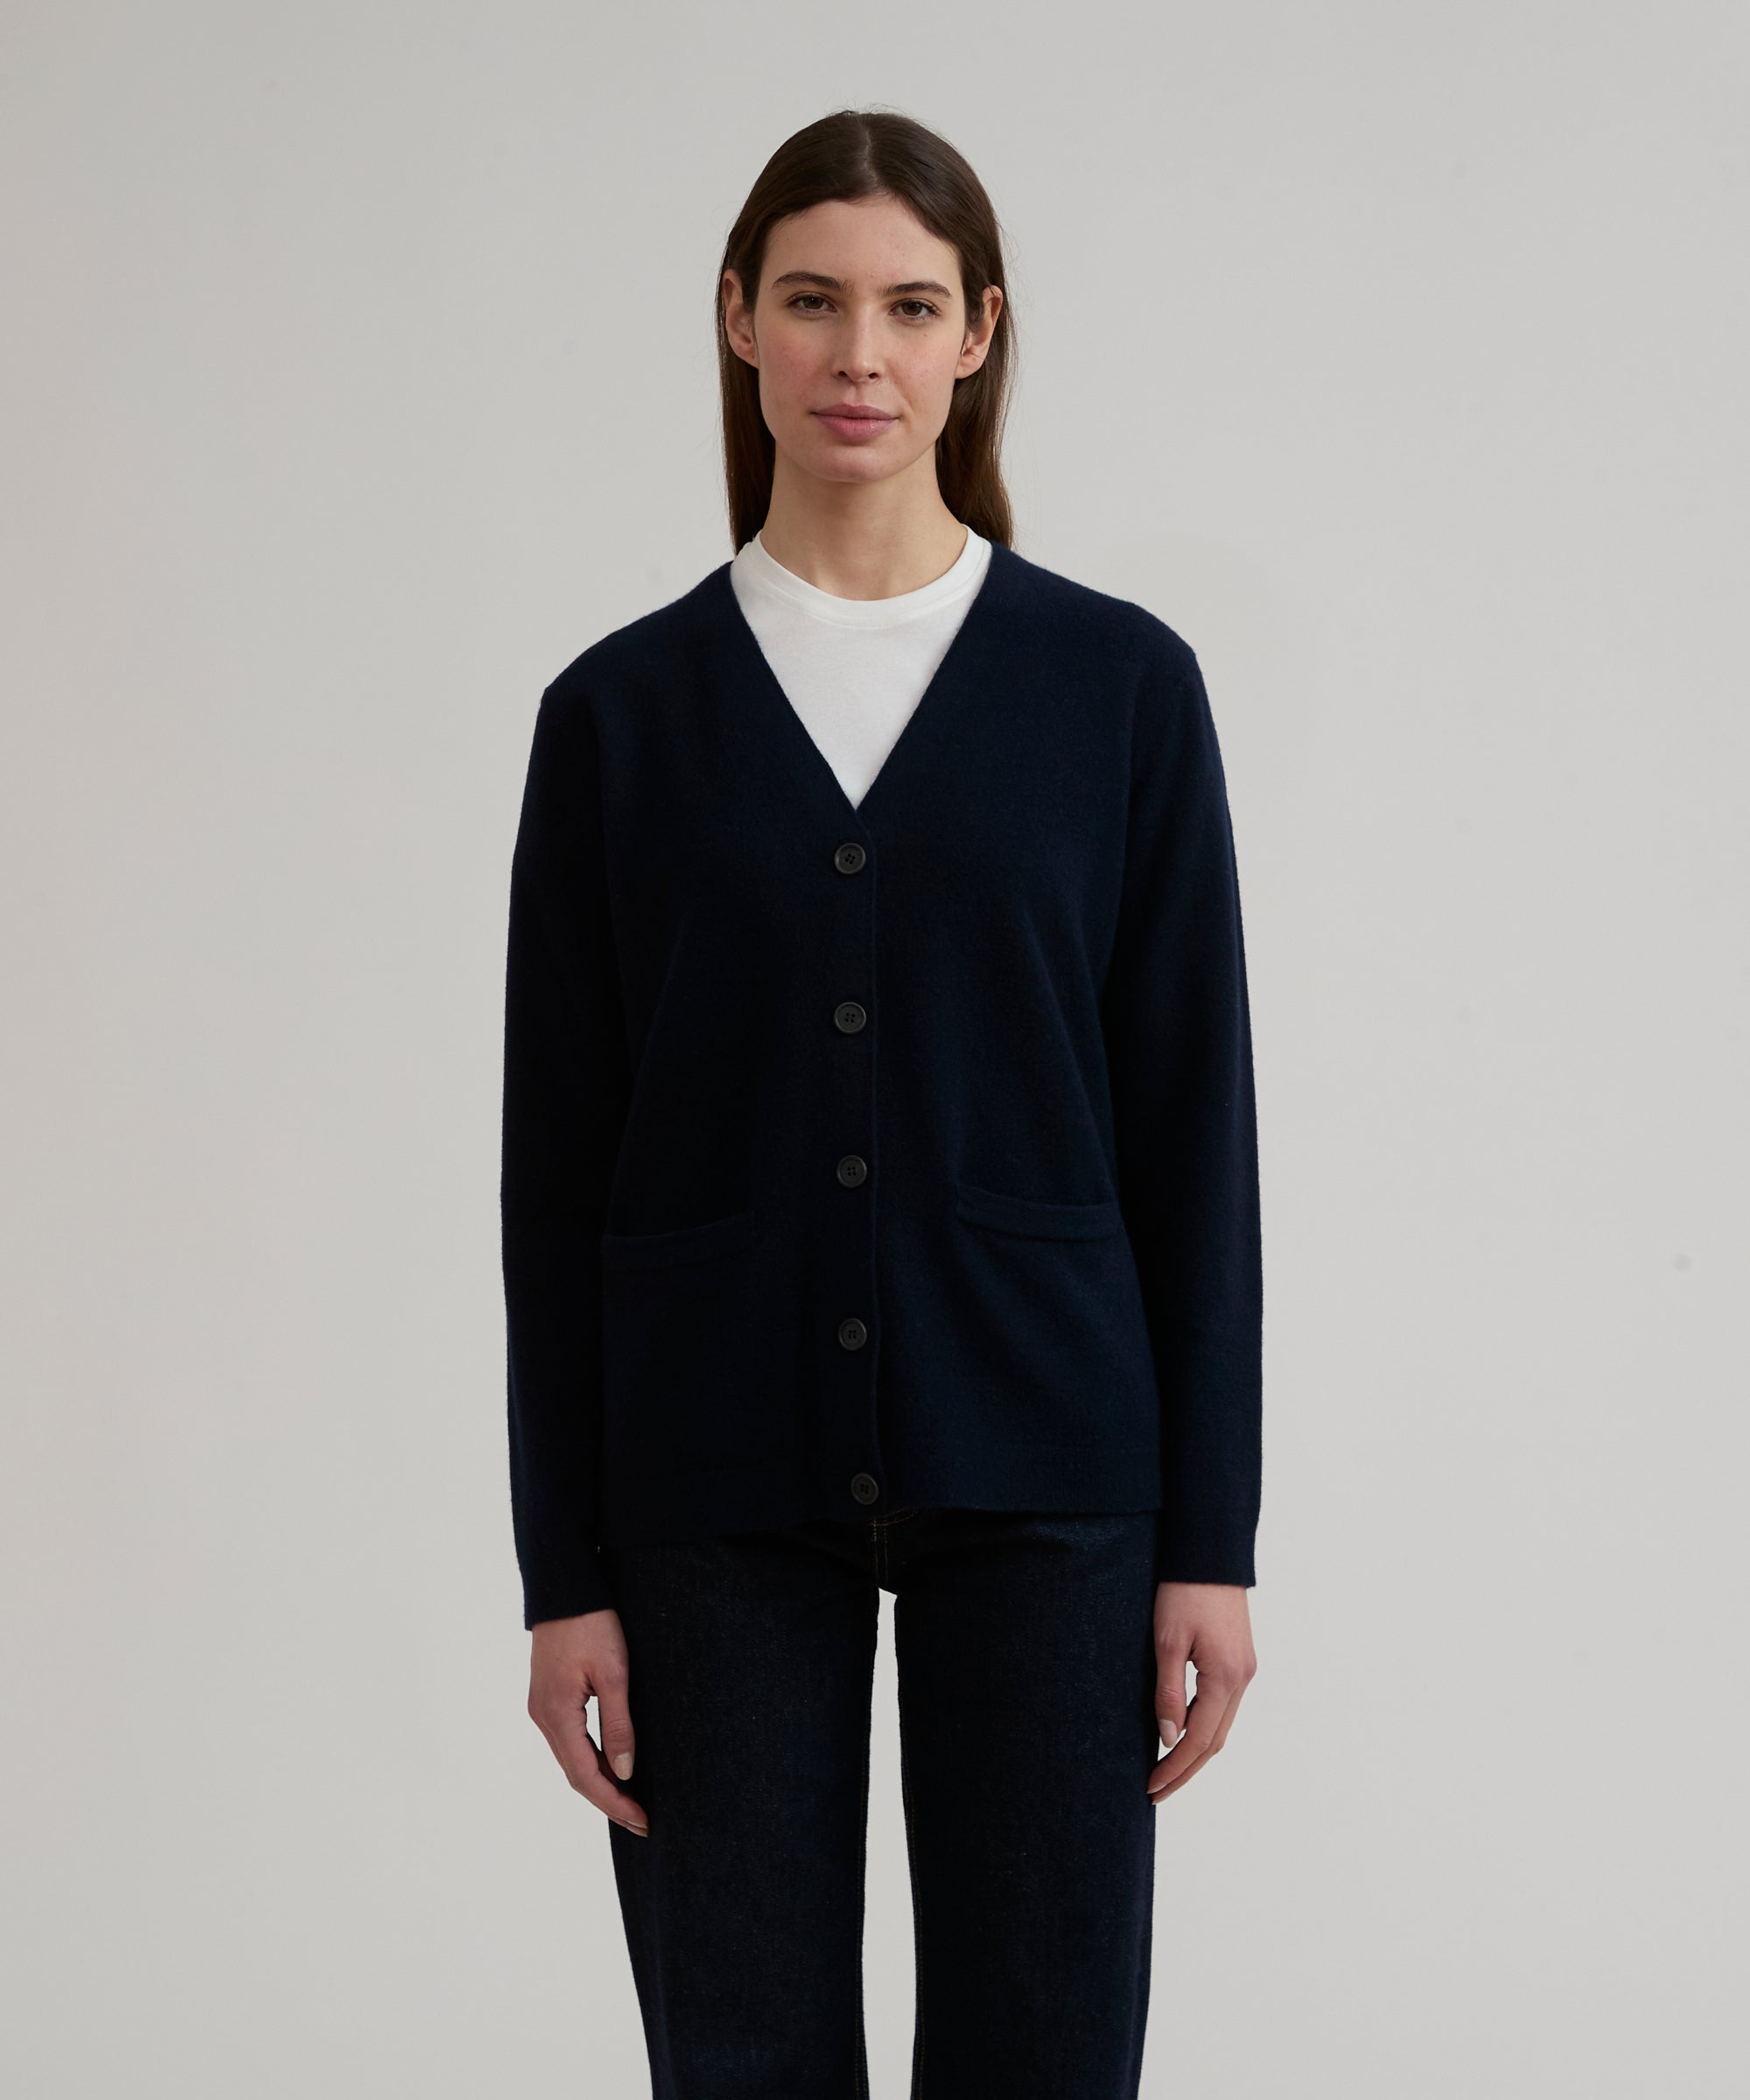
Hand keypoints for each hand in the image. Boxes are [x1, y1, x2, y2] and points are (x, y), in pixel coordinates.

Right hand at [527, 1609, 648, 1834]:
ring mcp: (541, 1707)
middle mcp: (542, 1717)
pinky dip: (590, 1759)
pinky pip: (568, 1741)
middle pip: (575, 1774)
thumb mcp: (614, 1673)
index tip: (641, 1821)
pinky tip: (611, 1764)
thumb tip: (625, 1772)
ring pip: (571, 1759)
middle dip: (609, 1800)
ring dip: (599, 1782)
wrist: (564, 1587)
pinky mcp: (547, 1697)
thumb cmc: (592, 1622)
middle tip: (641, 1821)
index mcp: (557, 1714)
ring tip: (631, 1800)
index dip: (614, 1803)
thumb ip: (619, 1724)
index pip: (586, 1776)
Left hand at [1146, 1581, 1256, 1801]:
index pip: (1199, 1740)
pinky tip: (1183, 1733)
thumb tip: (1169, 1737)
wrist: (1209, 1552)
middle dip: (1185, 1770)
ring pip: (1222, 1726)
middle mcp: (1243, 1679)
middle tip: (1156, 1792)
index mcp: (1226, 1677)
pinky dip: (1204, 1728)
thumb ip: (1168, 1691)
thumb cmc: (1182, 1591)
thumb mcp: (1167, 1640)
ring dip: (1196, 1752)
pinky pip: (1223, 1706)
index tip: (1150, 1787)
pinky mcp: (1240, 1659)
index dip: (1174, 1768)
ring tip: (1166, 1771)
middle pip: (1215, 1742)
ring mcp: (1245, 1670)